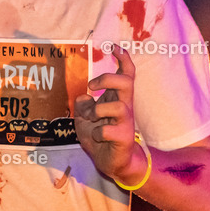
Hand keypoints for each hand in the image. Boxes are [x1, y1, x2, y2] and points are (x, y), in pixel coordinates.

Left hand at [74, 47, 145, 183]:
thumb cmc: (101, 137)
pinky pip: (107, 130)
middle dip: (108, 79)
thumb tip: (83, 97)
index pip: (126, 74)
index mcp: (117, 98)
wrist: (114, 163)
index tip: (114, 46)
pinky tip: (97, 137)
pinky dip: (97, 132)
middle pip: (126, 82)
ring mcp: (125, 123)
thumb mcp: (85, 119)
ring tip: (92, 119)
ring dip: (98, 110)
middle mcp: (124, 107)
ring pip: (117, 106)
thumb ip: (82, 105)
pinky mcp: (123, 138)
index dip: (123, 58)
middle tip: (92, 85)